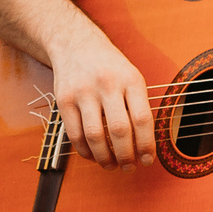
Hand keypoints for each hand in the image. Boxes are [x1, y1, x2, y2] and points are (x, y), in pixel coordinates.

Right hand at [50, 33, 156, 169]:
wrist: (75, 43)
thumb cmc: (109, 66)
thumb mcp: (132, 77)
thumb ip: (139, 106)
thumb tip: (145, 146)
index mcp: (131, 79)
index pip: (142, 119)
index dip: (147, 145)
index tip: (148, 160)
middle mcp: (107, 84)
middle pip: (119, 130)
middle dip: (126, 156)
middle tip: (129, 167)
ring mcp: (83, 91)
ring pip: (94, 136)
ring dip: (104, 158)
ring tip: (111, 166)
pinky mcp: (64, 99)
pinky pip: (74, 134)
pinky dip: (85, 151)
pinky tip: (93, 156)